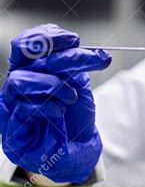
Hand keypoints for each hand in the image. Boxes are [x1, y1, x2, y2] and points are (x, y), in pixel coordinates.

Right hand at [0, 24, 110, 182]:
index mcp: (30, 70)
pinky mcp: (13, 130)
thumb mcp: (79, 84)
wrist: (78, 149)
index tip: (74, 40)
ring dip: (53, 84)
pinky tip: (61, 110)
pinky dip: (47, 105)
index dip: (47, 36)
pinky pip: (22, 108)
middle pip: (23, 56)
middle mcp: (16, 85)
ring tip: (72, 96)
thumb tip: (92, 51)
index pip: (27, 43)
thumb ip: (75, 67)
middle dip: (57, 55)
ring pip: (19, 80)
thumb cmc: (74, 117)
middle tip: (85, 59)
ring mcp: (10, 107)